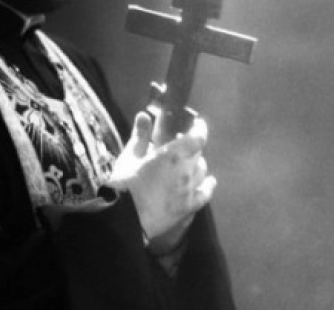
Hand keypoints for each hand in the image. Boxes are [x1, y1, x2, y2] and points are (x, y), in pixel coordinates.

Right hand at [107, 111, 216, 249]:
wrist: (125, 217)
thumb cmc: (125, 183)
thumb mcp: (130, 156)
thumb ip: (140, 136)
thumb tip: (144, 116)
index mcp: (173, 154)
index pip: (197, 137)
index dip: (200, 128)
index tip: (198, 122)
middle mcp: (187, 169)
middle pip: (198, 154)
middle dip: (191, 147)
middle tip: (181, 146)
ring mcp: (190, 189)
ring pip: (202, 171)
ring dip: (196, 164)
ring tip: (188, 163)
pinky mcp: (189, 207)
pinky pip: (205, 193)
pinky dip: (208, 185)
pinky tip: (209, 182)